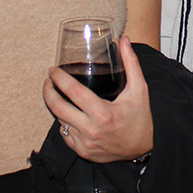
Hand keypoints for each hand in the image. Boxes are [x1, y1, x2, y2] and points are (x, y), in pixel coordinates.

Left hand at [42, 36, 152, 163]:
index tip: (53, 71)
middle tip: (48, 82)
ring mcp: (85, 143)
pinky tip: (69, 114)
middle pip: (58, 108)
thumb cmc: (141, 117)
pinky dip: (65, 123)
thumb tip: (124, 41)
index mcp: (103, 113)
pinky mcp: (83, 152)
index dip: (59, 79)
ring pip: (60, 122)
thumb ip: (131, 63)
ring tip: (59, 95)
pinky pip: (65, 135)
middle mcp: (91, 130)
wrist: (144, 147)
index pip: (73, 92)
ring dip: (57, 107)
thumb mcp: (139, 88)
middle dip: (48, 92)